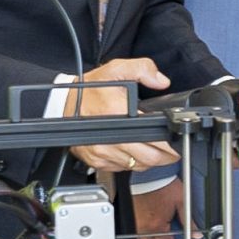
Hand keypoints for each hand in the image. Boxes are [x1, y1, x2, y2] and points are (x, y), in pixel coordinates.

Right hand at [69, 57, 176, 174]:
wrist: (63, 104)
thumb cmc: (88, 89)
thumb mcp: (116, 69)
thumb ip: (142, 69)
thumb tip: (161, 80)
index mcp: (118, 114)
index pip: (152, 138)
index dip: (169, 143)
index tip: (176, 141)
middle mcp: (109, 138)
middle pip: (149, 159)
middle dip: (165, 156)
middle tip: (171, 148)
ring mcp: (103, 152)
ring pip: (138, 166)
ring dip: (150, 160)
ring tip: (154, 148)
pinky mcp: (97, 161)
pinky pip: (123, 169)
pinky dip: (132, 163)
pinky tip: (134, 150)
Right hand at [132, 176, 183, 238]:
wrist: (150, 174)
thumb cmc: (165, 185)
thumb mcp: (182, 202)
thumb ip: (189, 221)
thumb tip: (196, 234)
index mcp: (158, 225)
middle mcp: (146, 227)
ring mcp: (139, 224)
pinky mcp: (135, 219)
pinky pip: (140, 236)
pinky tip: (154, 236)